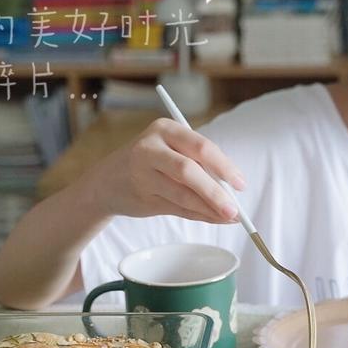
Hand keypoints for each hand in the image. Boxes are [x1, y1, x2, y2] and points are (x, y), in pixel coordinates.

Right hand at [88, 118, 245, 222]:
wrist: (107, 181)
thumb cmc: (151, 163)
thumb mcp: (172, 152)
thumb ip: (200, 167)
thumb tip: (233, 192)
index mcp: (165, 129)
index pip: (200, 146)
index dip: (224, 166)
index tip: (241, 184)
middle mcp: (150, 148)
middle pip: (189, 170)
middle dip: (215, 192)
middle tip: (235, 210)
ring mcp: (142, 173)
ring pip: (183, 194)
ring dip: (209, 208)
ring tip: (229, 217)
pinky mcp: (142, 197)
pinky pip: (177, 208)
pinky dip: (199, 215)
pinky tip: (213, 219)